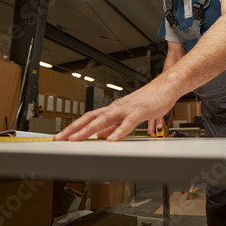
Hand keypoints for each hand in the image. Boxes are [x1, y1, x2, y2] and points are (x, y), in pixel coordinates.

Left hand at [54, 82, 177, 140]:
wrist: (166, 86)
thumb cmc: (150, 100)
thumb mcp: (128, 115)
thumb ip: (114, 125)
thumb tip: (100, 135)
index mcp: (113, 108)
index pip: (88, 118)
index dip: (74, 127)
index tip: (62, 136)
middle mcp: (117, 107)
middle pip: (91, 118)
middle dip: (74, 129)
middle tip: (60, 138)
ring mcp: (127, 108)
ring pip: (105, 119)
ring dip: (89, 130)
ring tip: (77, 139)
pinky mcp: (140, 111)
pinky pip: (128, 122)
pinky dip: (118, 131)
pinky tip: (111, 139)